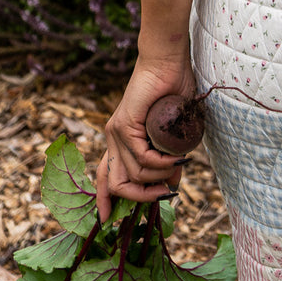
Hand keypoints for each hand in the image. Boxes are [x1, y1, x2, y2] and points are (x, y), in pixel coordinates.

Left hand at [96, 55, 197, 221]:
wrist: (166, 60)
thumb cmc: (172, 89)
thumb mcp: (171, 132)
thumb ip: (168, 157)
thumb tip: (172, 183)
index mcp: (120, 140)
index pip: (104, 176)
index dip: (103, 200)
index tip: (107, 220)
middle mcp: (113, 138)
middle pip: (115, 184)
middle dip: (140, 197)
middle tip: (164, 194)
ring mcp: (116, 131)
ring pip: (132, 174)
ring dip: (159, 177)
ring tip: (178, 165)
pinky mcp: (124, 124)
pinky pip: (141, 158)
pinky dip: (160, 164)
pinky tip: (175, 158)